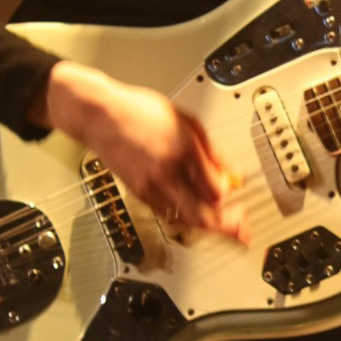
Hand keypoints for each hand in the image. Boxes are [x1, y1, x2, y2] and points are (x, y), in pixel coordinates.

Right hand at [41, 62, 246, 242]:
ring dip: (205, 224)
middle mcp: (168, 173)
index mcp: (184, 151)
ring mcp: (151, 186)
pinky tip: (193, 210)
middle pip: (203, 217)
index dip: (229, 195)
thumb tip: (229, 172)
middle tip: (239, 229)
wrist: (101, 117)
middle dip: (226, 227)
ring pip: (185, 221)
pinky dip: (185, 216)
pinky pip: (168, 214)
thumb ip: (211, 150)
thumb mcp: (186, 121)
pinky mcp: (139, 193)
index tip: (234, 191)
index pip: (216, 191)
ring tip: (219, 223)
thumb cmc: (140, 112)